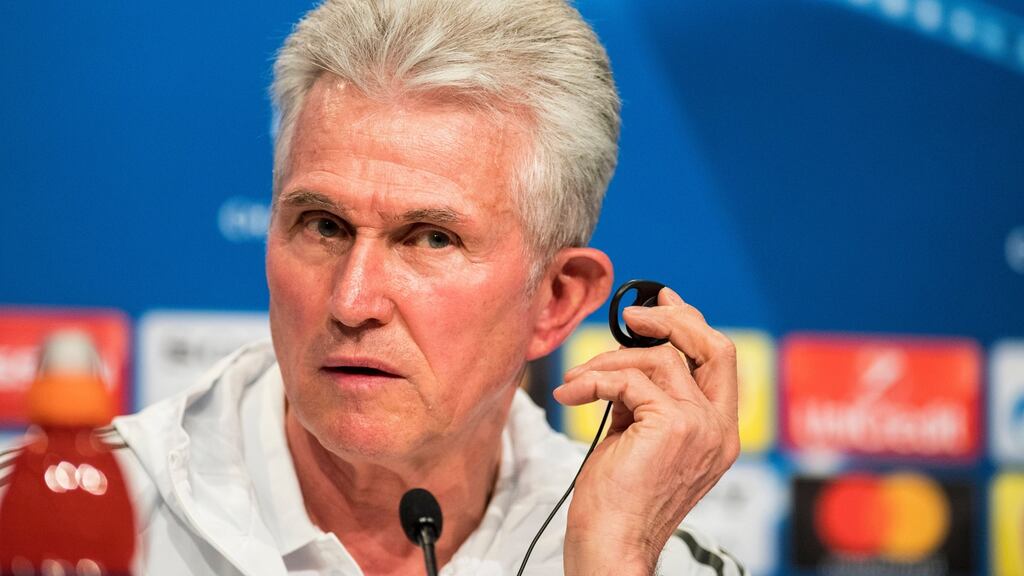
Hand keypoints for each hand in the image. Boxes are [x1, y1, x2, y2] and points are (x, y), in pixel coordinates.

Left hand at [554, 287, 739, 575]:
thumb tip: (629, 360)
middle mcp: (719, 429)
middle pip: (713, 346)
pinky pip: (628, 379)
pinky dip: (592, 380)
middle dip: (671, 320)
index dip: (693, 326)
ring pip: (659, 359)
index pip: (720, 362)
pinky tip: (571, 394)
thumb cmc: (618, 502)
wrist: (611, 545)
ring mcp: (700, 427)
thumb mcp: (641, 439)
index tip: (663, 304)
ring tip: (578, 381)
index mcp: (718, 433)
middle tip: (631, 317)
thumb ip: (648, 401)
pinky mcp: (671, 426)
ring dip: (608, 361)